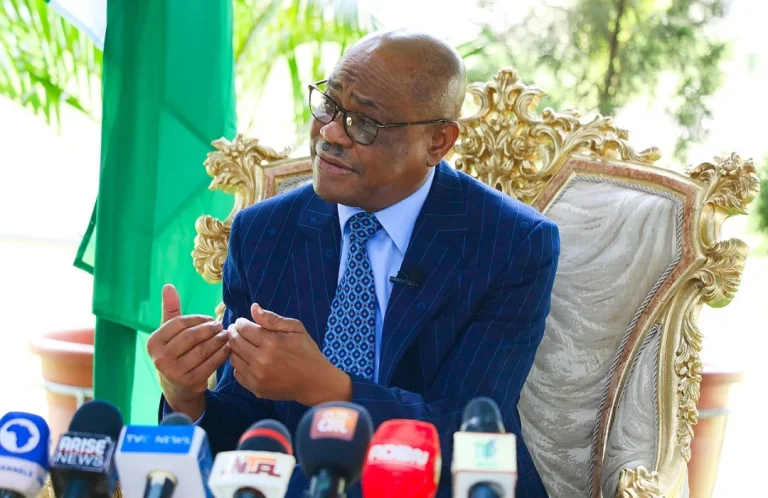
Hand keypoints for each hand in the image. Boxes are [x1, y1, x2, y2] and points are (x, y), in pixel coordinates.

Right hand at [146, 284, 229, 418]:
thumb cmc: (174, 353)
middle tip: (221, 325)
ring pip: (203, 349)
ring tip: (226, 334)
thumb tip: (168, 286)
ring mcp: (175, 372)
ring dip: (219, 340)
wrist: (177, 388)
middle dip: (210, 329)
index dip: (197, 318)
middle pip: (192, 336)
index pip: (179, 323)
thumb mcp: (167, 333)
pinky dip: (222, 353)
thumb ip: (170, 310)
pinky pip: (212, 363)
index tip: (209, 318)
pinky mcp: (191, 382)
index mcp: (153, 343)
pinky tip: (228, 347)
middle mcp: (161, 358)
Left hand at [227, 303, 351, 405]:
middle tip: (237, 330)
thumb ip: (272, 319)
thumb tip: (253, 308)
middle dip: (234, 333)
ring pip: (233, 358)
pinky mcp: (256, 389)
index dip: (240, 323)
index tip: (242, 322)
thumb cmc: (306, 352)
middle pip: (235, 342)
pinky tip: (248, 360)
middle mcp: (261, 360)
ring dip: (235, 349)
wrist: (314, 382)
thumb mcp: (296, 329)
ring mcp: (257, 376)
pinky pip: (237, 373)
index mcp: (271, 343)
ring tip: (242, 344)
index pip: (243, 328)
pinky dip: (240, 365)